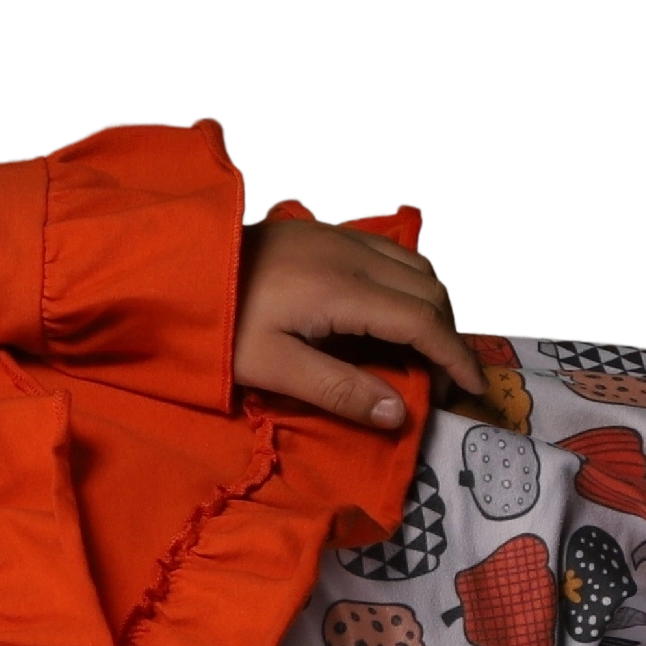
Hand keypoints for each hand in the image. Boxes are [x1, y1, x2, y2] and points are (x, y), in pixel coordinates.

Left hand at [235, 210, 492, 433]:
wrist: (173, 265)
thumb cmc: (216, 324)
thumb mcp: (271, 367)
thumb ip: (338, 389)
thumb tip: (401, 413)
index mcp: (343, 289)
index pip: (422, 322)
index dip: (454, 356)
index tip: (472, 388)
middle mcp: (351, 254)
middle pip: (428, 289)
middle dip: (444, 334)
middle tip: (437, 379)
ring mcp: (338, 236)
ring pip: (413, 265)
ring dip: (428, 305)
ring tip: (420, 350)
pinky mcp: (323, 231)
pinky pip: (388, 252)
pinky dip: (405, 282)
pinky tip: (388, 311)